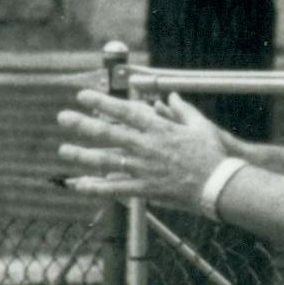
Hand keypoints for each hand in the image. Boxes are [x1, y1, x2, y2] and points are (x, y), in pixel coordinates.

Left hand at [56, 89, 233, 208]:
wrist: (221, 184)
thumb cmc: (213, 154)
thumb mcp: (201, 126)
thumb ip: (183, 110)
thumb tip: (171, 96)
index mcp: (159, 129)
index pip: (125, 112)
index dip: (101, 103)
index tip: (83, 96)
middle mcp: (147, 146)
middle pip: (109, 133)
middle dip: (83, 124)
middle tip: (62, 117)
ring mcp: (144, 168)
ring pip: (106, 161)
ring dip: (82, 155)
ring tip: (63, 150)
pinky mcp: (145, 188)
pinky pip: (115, 188)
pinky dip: (96, 188)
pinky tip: (78, 185)